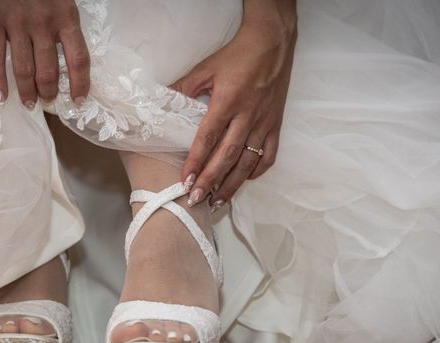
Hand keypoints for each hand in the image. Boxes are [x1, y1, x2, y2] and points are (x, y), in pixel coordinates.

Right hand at [0, 0, 89, 108]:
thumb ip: (66, 24)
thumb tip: (71, 58)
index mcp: (66, 17)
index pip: (79, 60)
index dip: (80, 84)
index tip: (79, 101)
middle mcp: (44, 24)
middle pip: (48, 70)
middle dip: (49, 91)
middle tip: (48, 101)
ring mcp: (17, 24)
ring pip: (23, 69)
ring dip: (27, 91)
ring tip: (30, 103)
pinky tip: (1, 96)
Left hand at [170, 0, 296, 210]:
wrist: (273, 42)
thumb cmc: (237, 55)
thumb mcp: (206, 67)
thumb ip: (185, 87)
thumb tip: (162, 103)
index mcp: (227, 101)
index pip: (208, 138)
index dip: (196, 162)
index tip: (186, 182)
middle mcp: (247, 116)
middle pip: (227, 156)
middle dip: (211, 181)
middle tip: (197, 200)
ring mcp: (264, 122)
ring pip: (248, 161)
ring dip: (233, 184)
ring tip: (218, 202)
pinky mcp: (276, 124)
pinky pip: (269, 154)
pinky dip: (257, 170)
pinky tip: (245, 179)